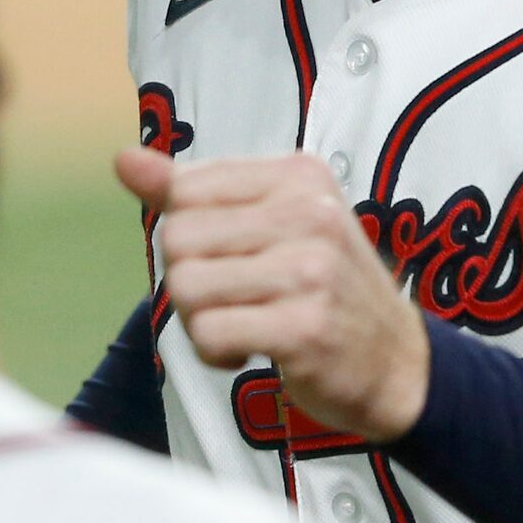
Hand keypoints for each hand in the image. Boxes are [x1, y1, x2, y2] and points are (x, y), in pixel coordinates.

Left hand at [115, 147, 430, 442]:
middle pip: (177, 238)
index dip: (188, 234)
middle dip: (189, 281)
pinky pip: (210, 333)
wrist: (398, 362)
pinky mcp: (306, 327)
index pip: (184, 189)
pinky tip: (251, 350)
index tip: (228, 256)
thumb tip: (124, 160)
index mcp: (298, 175)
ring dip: (200, 321)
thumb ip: (195, 191)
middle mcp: (309, 213)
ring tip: (243, 323)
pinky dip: (216, 352)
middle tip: (234, 299)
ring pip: (187, 288)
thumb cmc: (321, 288)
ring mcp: (311, 270)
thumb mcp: (271, 221)